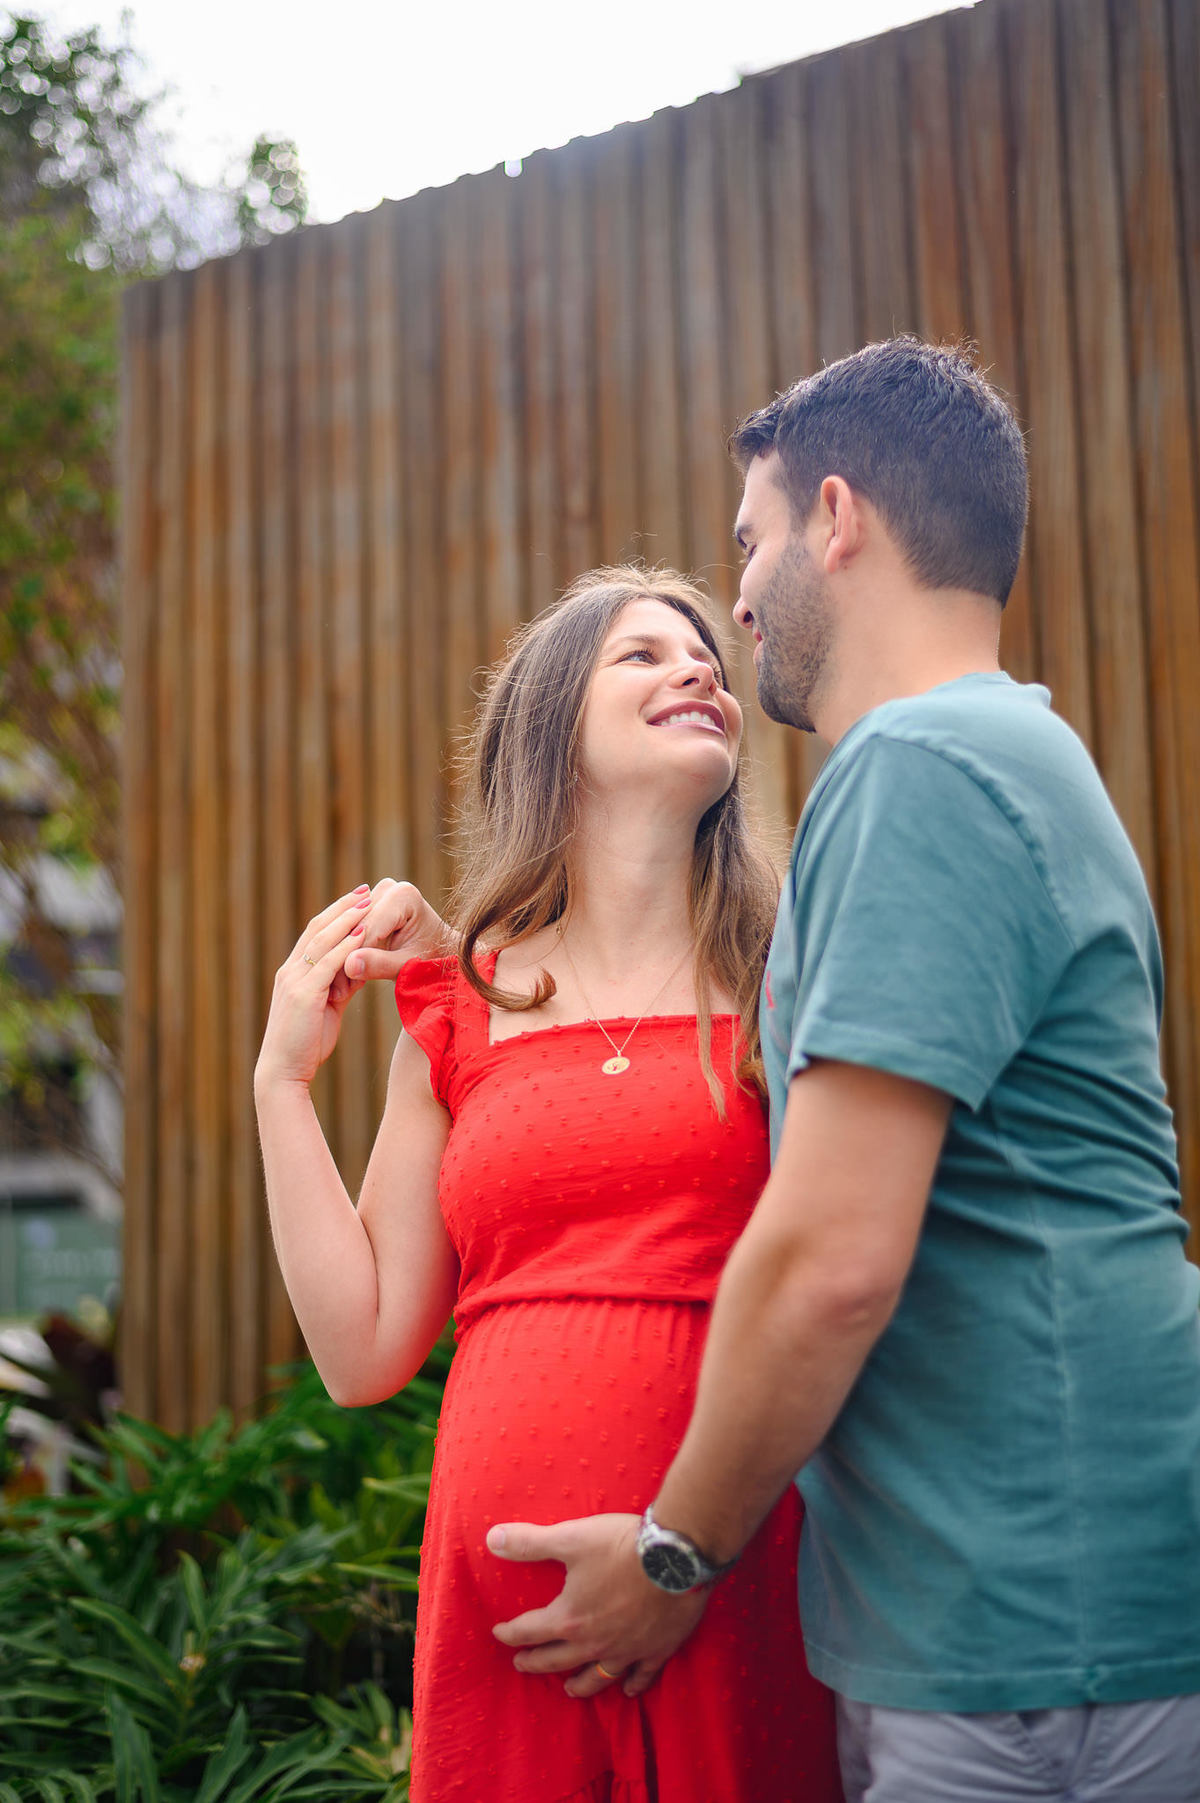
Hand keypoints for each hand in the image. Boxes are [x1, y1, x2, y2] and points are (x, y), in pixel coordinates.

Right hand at [255, 886, 373, 1089]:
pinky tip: (363, 933)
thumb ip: (338, 987)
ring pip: (322, 941)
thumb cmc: (305, 1044)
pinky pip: (328, 963)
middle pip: (317, 928)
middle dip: (343, 907)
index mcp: (292, 973)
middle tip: (365, 889)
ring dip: (347, 919)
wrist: (283, 1073)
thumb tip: (358, 971)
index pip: (314, 933)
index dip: (336, 914)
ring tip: (368, 903)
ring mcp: (295, 981)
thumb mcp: (325, 1009)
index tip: (357, 899)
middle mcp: (290, 971)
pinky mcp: (304, 994)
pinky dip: (346, 946)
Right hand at [344, 879, 450, 983]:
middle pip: (355, 927)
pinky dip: (347, 952)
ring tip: (341, 989)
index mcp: (403, 896)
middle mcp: (388, 887)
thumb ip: (380, 964)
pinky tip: (345, 977)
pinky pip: (350, 930)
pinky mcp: (370, 903)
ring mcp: (378, 893)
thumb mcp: (408, 966)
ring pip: (348, 929)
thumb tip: (349, 964)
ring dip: (343, 958)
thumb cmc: (431, 959)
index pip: (367, 929)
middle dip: (346, 959)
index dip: (352, 960)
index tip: (343, 989)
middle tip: (337, 993)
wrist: (442, 950)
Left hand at [488, 1514, 708, 1698]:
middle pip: (558, 1660)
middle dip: (536, 1662)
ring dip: (580, 1684)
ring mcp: (627, 1651)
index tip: (499, 1634)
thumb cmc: (621, 1546)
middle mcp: (594, 1643)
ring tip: (570, 1690)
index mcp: (569, 1618)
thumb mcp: (571, 1538)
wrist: (676, 1558)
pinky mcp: (657, 1650)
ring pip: (597, 1677)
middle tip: (523, 1664)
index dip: (511, 1633)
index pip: (530, 1631)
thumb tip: (492, 1539)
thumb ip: (530, 1542)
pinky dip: (632, 1685)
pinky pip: (641, 1676)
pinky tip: (629, 1689)